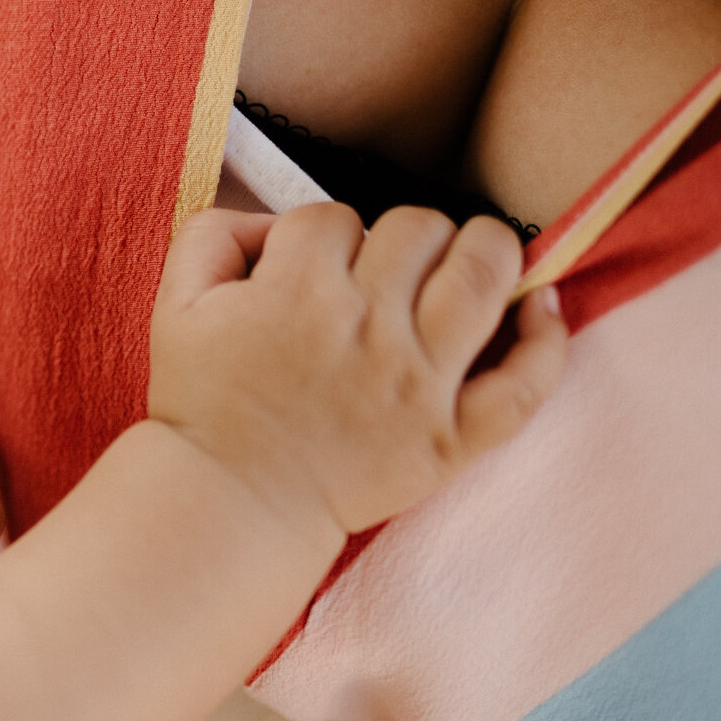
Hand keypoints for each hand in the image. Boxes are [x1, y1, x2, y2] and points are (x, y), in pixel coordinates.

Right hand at [148, 204, 568, 544]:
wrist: (230, 504)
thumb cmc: (202, 403)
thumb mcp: (175, 303)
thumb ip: (213, 234)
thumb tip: (273, 220)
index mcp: (297, 289)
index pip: (333, 217)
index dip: (321, 235)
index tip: (310, 269)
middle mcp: (366, 326)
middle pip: (418, 228)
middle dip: (401, 235)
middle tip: (387, 267)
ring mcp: (418, 384)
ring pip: (484, 275)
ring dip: (486, 249)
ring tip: (473, 255)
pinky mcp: (452, 438)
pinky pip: (524, 383)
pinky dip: (545, 339)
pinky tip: (540, 308)